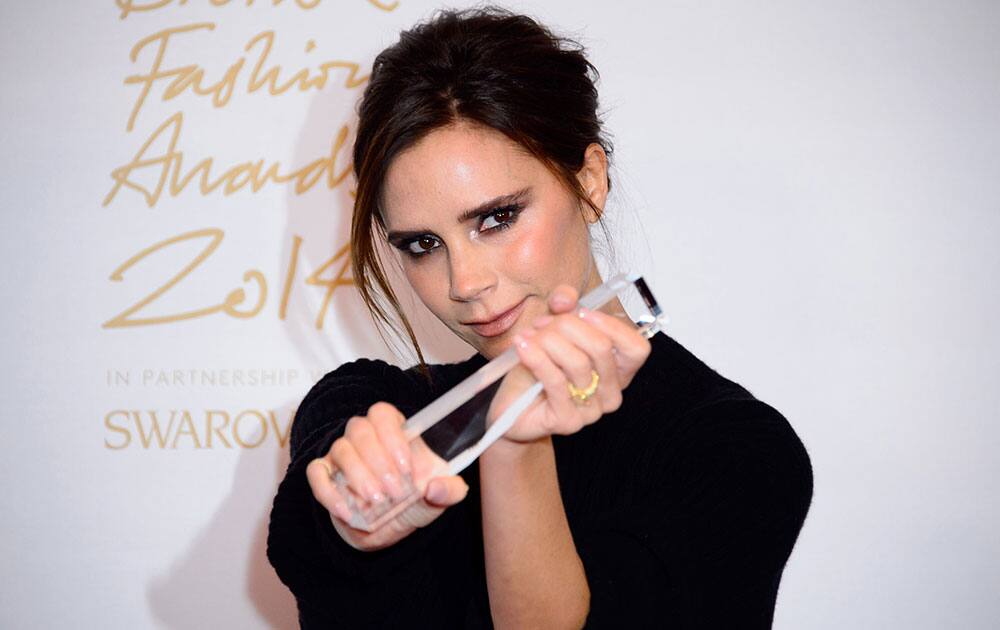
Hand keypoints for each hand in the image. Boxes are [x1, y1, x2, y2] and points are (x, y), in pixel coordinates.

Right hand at [305, 402, 469, 550]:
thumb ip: (449, 491)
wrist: (389, 531)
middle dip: (378, 461)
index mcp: (394, 432)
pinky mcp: (325, 477)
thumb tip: (436, 487)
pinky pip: (316, 473)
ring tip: (376, 499)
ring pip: (341, 449)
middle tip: (394, 490)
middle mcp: (365, 438)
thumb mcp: (439, 499)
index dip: (392, 436)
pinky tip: (346, 511)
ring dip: (358, 474)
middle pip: (360, 429)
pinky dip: (328, 492)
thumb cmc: (414, 503)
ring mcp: (342, 456)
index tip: (407, 467)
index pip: (383, 413)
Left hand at [489, 284, 651, 443]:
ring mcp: (592, 411)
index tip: (582, 312)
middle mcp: (610, 393)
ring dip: (547, 341)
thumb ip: (563, 306)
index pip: (636, 349)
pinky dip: (536, 357)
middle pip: (602, 348)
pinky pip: (556, 381)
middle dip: (567, 326)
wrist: (512, 407)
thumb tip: (566, 298)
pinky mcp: (568, 421)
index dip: (612, 325)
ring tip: (528, 337)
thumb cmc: (537, 370)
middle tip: (543, 324)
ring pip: (577, 362)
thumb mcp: (552, 329)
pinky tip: (522, 346)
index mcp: (616, 371)